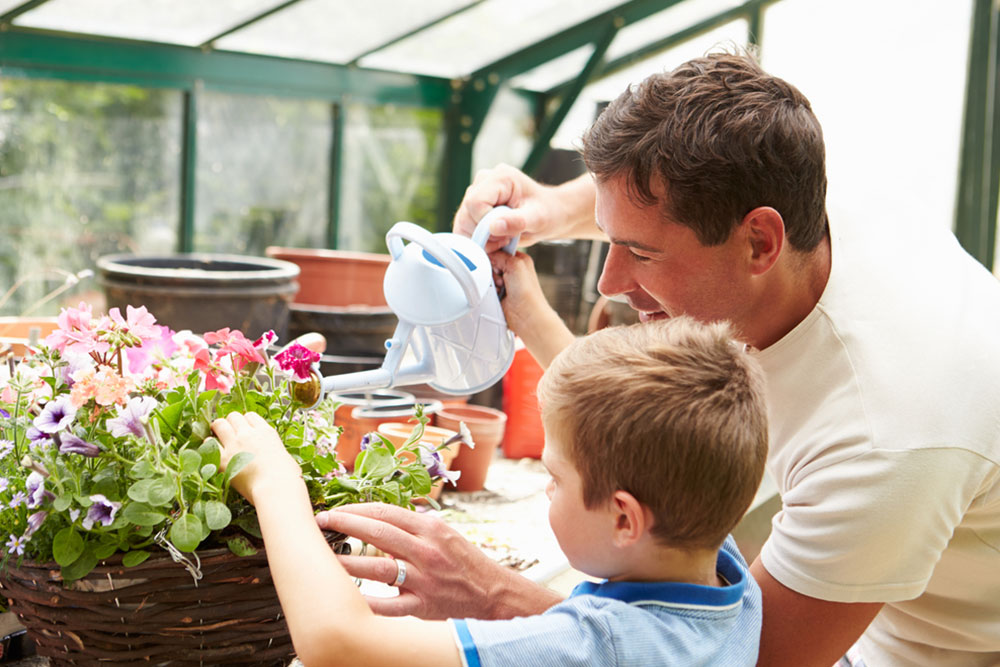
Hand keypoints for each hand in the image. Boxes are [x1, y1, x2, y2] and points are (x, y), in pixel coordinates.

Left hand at [210, 412, 301, 504]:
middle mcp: (248, 434)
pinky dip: (209, 445)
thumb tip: (268, 455)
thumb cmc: (286, 477)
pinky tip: (212, 452)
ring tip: (217, 438)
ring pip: (219, 424)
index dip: (246, 422)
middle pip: (233, 416)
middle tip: (229, 434)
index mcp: (265, 432)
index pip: (250, 416)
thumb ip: (272, 450)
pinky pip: (208, 443)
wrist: (275, 487)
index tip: (245, 430)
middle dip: (230, 423)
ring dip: (217, 429)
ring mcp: (234, 444)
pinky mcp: (222, 459)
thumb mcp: (283, 456)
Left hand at [317, 502, 560, 619]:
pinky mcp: (422, 606)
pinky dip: (367, 602)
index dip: (356, 510)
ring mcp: (424, 580)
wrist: (492, 594)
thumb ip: (414, 524)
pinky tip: (346, 597)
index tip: (336, 510)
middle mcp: (426, 551)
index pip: (386, 512)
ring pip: (378, 568)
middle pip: (378, 533)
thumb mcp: (444, 533)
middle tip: (322, 522)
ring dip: (347, 562)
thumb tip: (381, 514)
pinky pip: (389, 605)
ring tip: (324, 558)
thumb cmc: (464, 562)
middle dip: (345, 525)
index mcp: (431, 529)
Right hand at [453, 164, 566, 250]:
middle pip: (466, 214)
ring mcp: (476, 192)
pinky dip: (477, 239)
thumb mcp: (538, 219)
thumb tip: (493, 227)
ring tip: (502, 238)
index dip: (485, 225)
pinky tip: (495, 239)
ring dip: (480, 238)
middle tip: (506, 239)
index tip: (506, 235)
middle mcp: (484, 181)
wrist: (550, 213)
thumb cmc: (548, 213)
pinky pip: (463, 227)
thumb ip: (517, 222)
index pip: (476, 203)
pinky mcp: (472, 205)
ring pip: (462, 222)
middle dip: (483, 234)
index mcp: (501, 177)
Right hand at [491, 251, 548, 335]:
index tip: (493, 259)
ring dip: (491, 281)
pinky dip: (488, 289)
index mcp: (518, 259)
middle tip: (501, 277)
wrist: (526, 316)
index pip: (499, 249)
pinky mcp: (497, 292)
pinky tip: (497, 293)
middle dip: (492, 269)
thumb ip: (500, 255)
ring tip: (501, 288)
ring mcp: (504, 282)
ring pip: (487, 274)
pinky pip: (485, 285)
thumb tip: (488, 253)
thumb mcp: (515, 264)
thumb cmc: (528, 293)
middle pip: (491, 262)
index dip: (494, 253)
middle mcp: (512, 270)